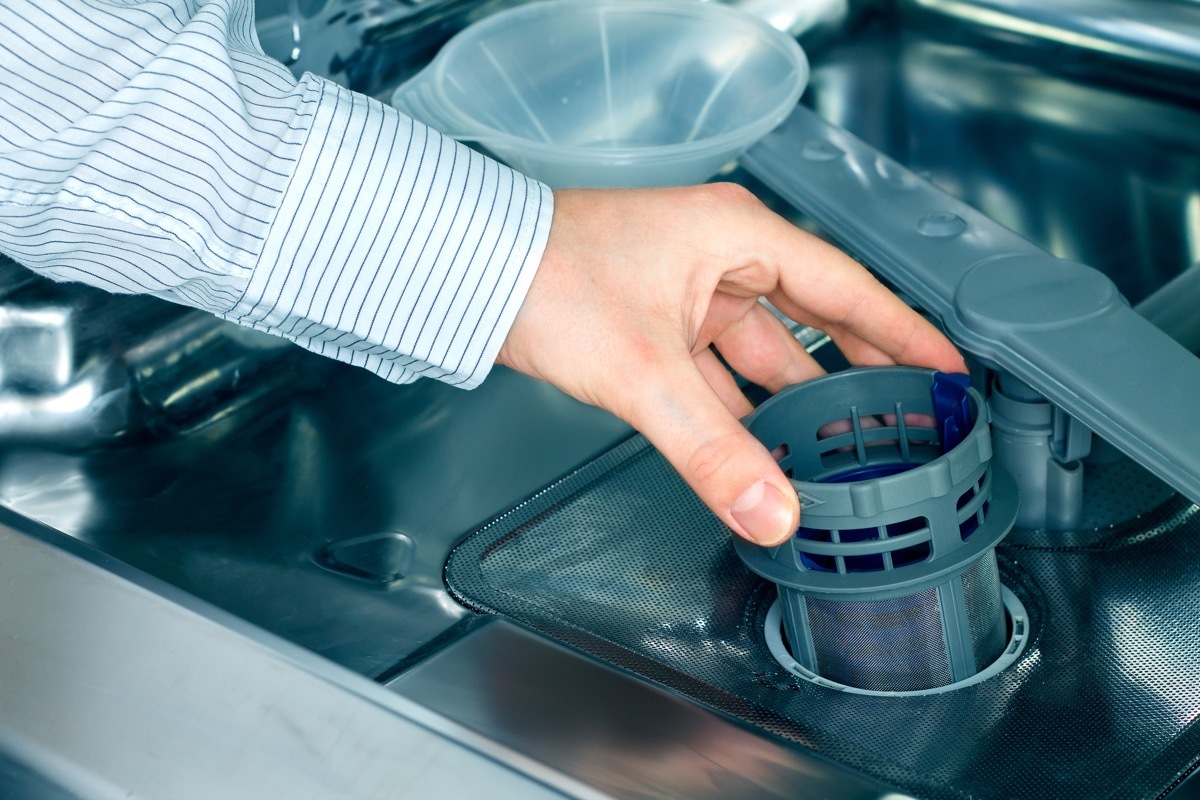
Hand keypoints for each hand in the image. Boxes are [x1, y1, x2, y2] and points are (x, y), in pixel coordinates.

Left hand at [498, 184, 966, 545]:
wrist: (464, 274)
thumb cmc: (545, 275)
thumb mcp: (645, 369)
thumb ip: (712, 449)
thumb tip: (770, 510)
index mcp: (736, 237)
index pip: (847, 289)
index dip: (903, 332)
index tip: (947, 368)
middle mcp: (718, 258)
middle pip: (812, 323)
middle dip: (855, 373)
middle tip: (906, 418)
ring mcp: (685, 293)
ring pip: (760, 355)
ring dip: (791, 402)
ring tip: (838, 451)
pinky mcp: (654, 326)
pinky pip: (717, 375)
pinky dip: (738, 411)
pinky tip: (759, 449)